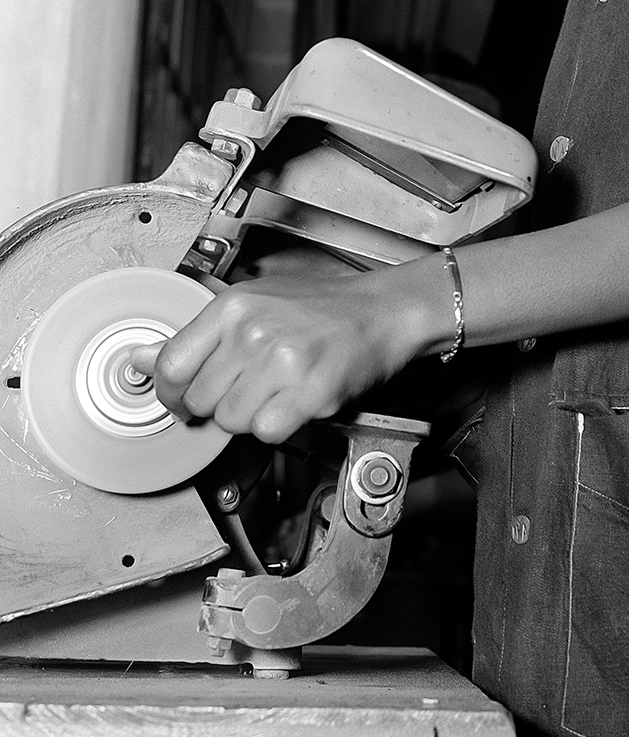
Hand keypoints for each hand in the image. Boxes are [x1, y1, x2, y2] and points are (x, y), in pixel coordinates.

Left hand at [131, 256, 434, 441]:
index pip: (170, 365)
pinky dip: (279, 425)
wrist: (382, 312)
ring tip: (278, 390)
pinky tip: (295, 401)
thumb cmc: (320, 308)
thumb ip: (196, 337)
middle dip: (220, 403)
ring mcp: (283, 362)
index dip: (173, 392)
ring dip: (251, 416)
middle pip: (201, 400)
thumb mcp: (254, 305)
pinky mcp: (310, 392)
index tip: (186, 398)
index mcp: (233, 306)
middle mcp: (253, 332)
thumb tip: (138, 360)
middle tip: (251, 386)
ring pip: (231, 421)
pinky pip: (267, 432)